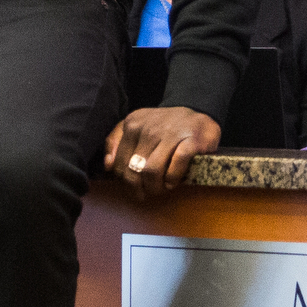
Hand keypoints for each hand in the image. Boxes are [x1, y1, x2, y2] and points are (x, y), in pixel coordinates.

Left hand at [103, 105, 220, 199]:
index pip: (119, 162)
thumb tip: (108, 165)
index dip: (127, 180)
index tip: (136, 185)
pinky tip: (173, 181)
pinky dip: (172, 180)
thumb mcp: (137, 126)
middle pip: (134, 170)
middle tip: (148, 192)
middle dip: (140, 188)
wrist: (199, 114)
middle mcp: (149, 127)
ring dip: (156, 187)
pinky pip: (174, 168)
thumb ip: (116, 142)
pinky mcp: (191, 141)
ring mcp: (170, 133)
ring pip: (151, 171)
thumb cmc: (165, 127)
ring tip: (161, 188)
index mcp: (133, 123)